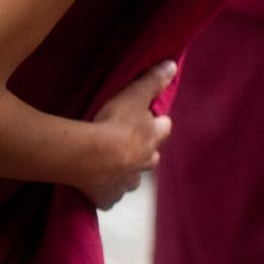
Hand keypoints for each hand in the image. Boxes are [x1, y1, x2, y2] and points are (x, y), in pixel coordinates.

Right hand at [79, 60, 175, 208]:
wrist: (90, 157)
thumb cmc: (114, 123)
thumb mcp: (133, 96)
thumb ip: (152, 82)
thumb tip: (173, 66)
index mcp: (152, 139)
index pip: (164, 129)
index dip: (157, 124)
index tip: (149, 120)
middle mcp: (144, 163)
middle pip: (151, 158)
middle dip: (143, 152)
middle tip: (127, 145)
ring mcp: (126, 183)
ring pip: (131, 179)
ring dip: (125, 172)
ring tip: (110, 165)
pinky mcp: (108, 198)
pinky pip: (110, 197)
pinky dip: (106, 192)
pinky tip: (96, 186)